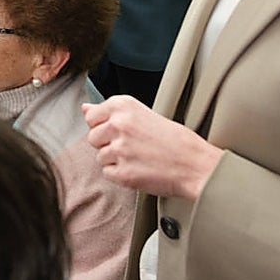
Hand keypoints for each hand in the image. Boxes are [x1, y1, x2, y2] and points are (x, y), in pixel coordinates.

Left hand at [83, 95, 223, 201]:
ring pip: (100, 156)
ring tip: (138, 157)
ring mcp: (119, 149)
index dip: (104, 126)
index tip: (120, 131)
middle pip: (92, 137)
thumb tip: (85, 108)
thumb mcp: (141, 113)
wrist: (195, 164)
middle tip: (132, 146)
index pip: (91, 116)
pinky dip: (120, 175)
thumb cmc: (173, 139)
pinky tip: (138, 168)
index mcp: (122, 105)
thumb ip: (110, 111)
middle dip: (107, 144)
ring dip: (115, 160)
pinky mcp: (122, 173)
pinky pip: (108, 173)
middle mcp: (118, 124)